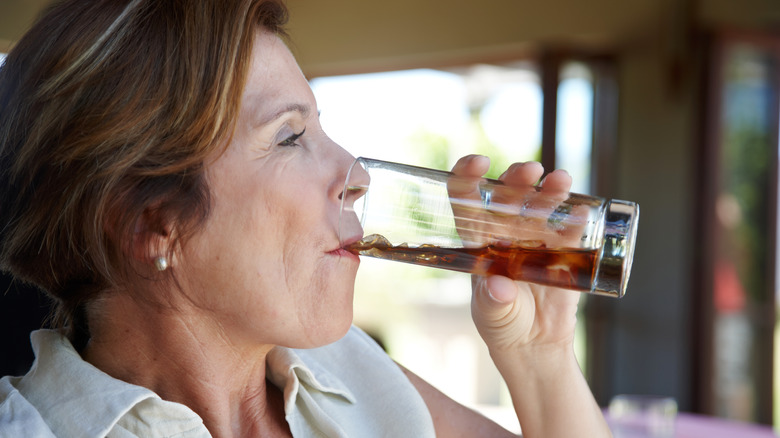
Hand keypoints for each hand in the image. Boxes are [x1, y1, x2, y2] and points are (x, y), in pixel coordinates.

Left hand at [450, 155, 580, 354]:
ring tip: (560, 181)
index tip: (478, 163)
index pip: (466, 200)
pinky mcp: (564, 250)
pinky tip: (581, 211)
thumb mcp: (492, 316)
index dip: (468, 176)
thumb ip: (493, 302)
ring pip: (542, 204)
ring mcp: (536, 237)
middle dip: (517, 178)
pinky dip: (577, 218)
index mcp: (479, 240)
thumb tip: (499, 286)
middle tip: (529, 171)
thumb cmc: (502, 324)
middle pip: (509, 194)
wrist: (535, 343)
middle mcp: (506, 231)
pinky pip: (571, 229)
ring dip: (550, 190)